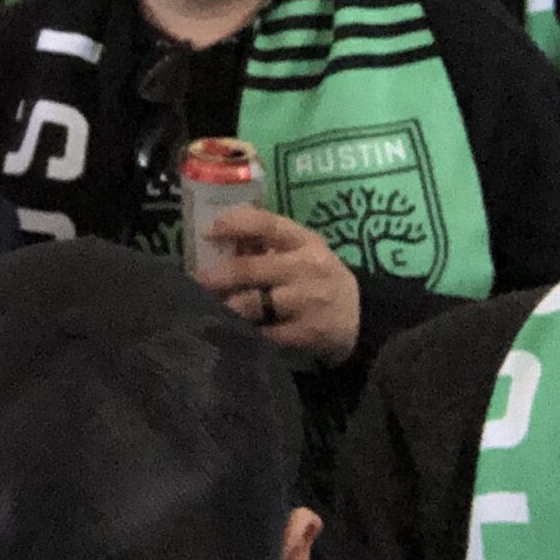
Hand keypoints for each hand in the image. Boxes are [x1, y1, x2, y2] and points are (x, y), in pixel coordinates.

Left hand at [193, 206, 361, 364]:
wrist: (366, 317)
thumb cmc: (320, 278)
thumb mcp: (305, 251)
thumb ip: (269, 242)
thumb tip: (219, 235)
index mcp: (305, 241)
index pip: (267, 225)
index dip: (235, 224)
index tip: (208, 232)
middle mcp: (307, 268)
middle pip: (251, 269)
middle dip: (215, 276)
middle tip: (192, 282)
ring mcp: (309, 301)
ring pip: (255, 303)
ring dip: (224, 306)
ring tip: (202, 308)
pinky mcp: (309, 333)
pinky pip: (267, 334)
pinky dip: (245, 333)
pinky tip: (229, 333)